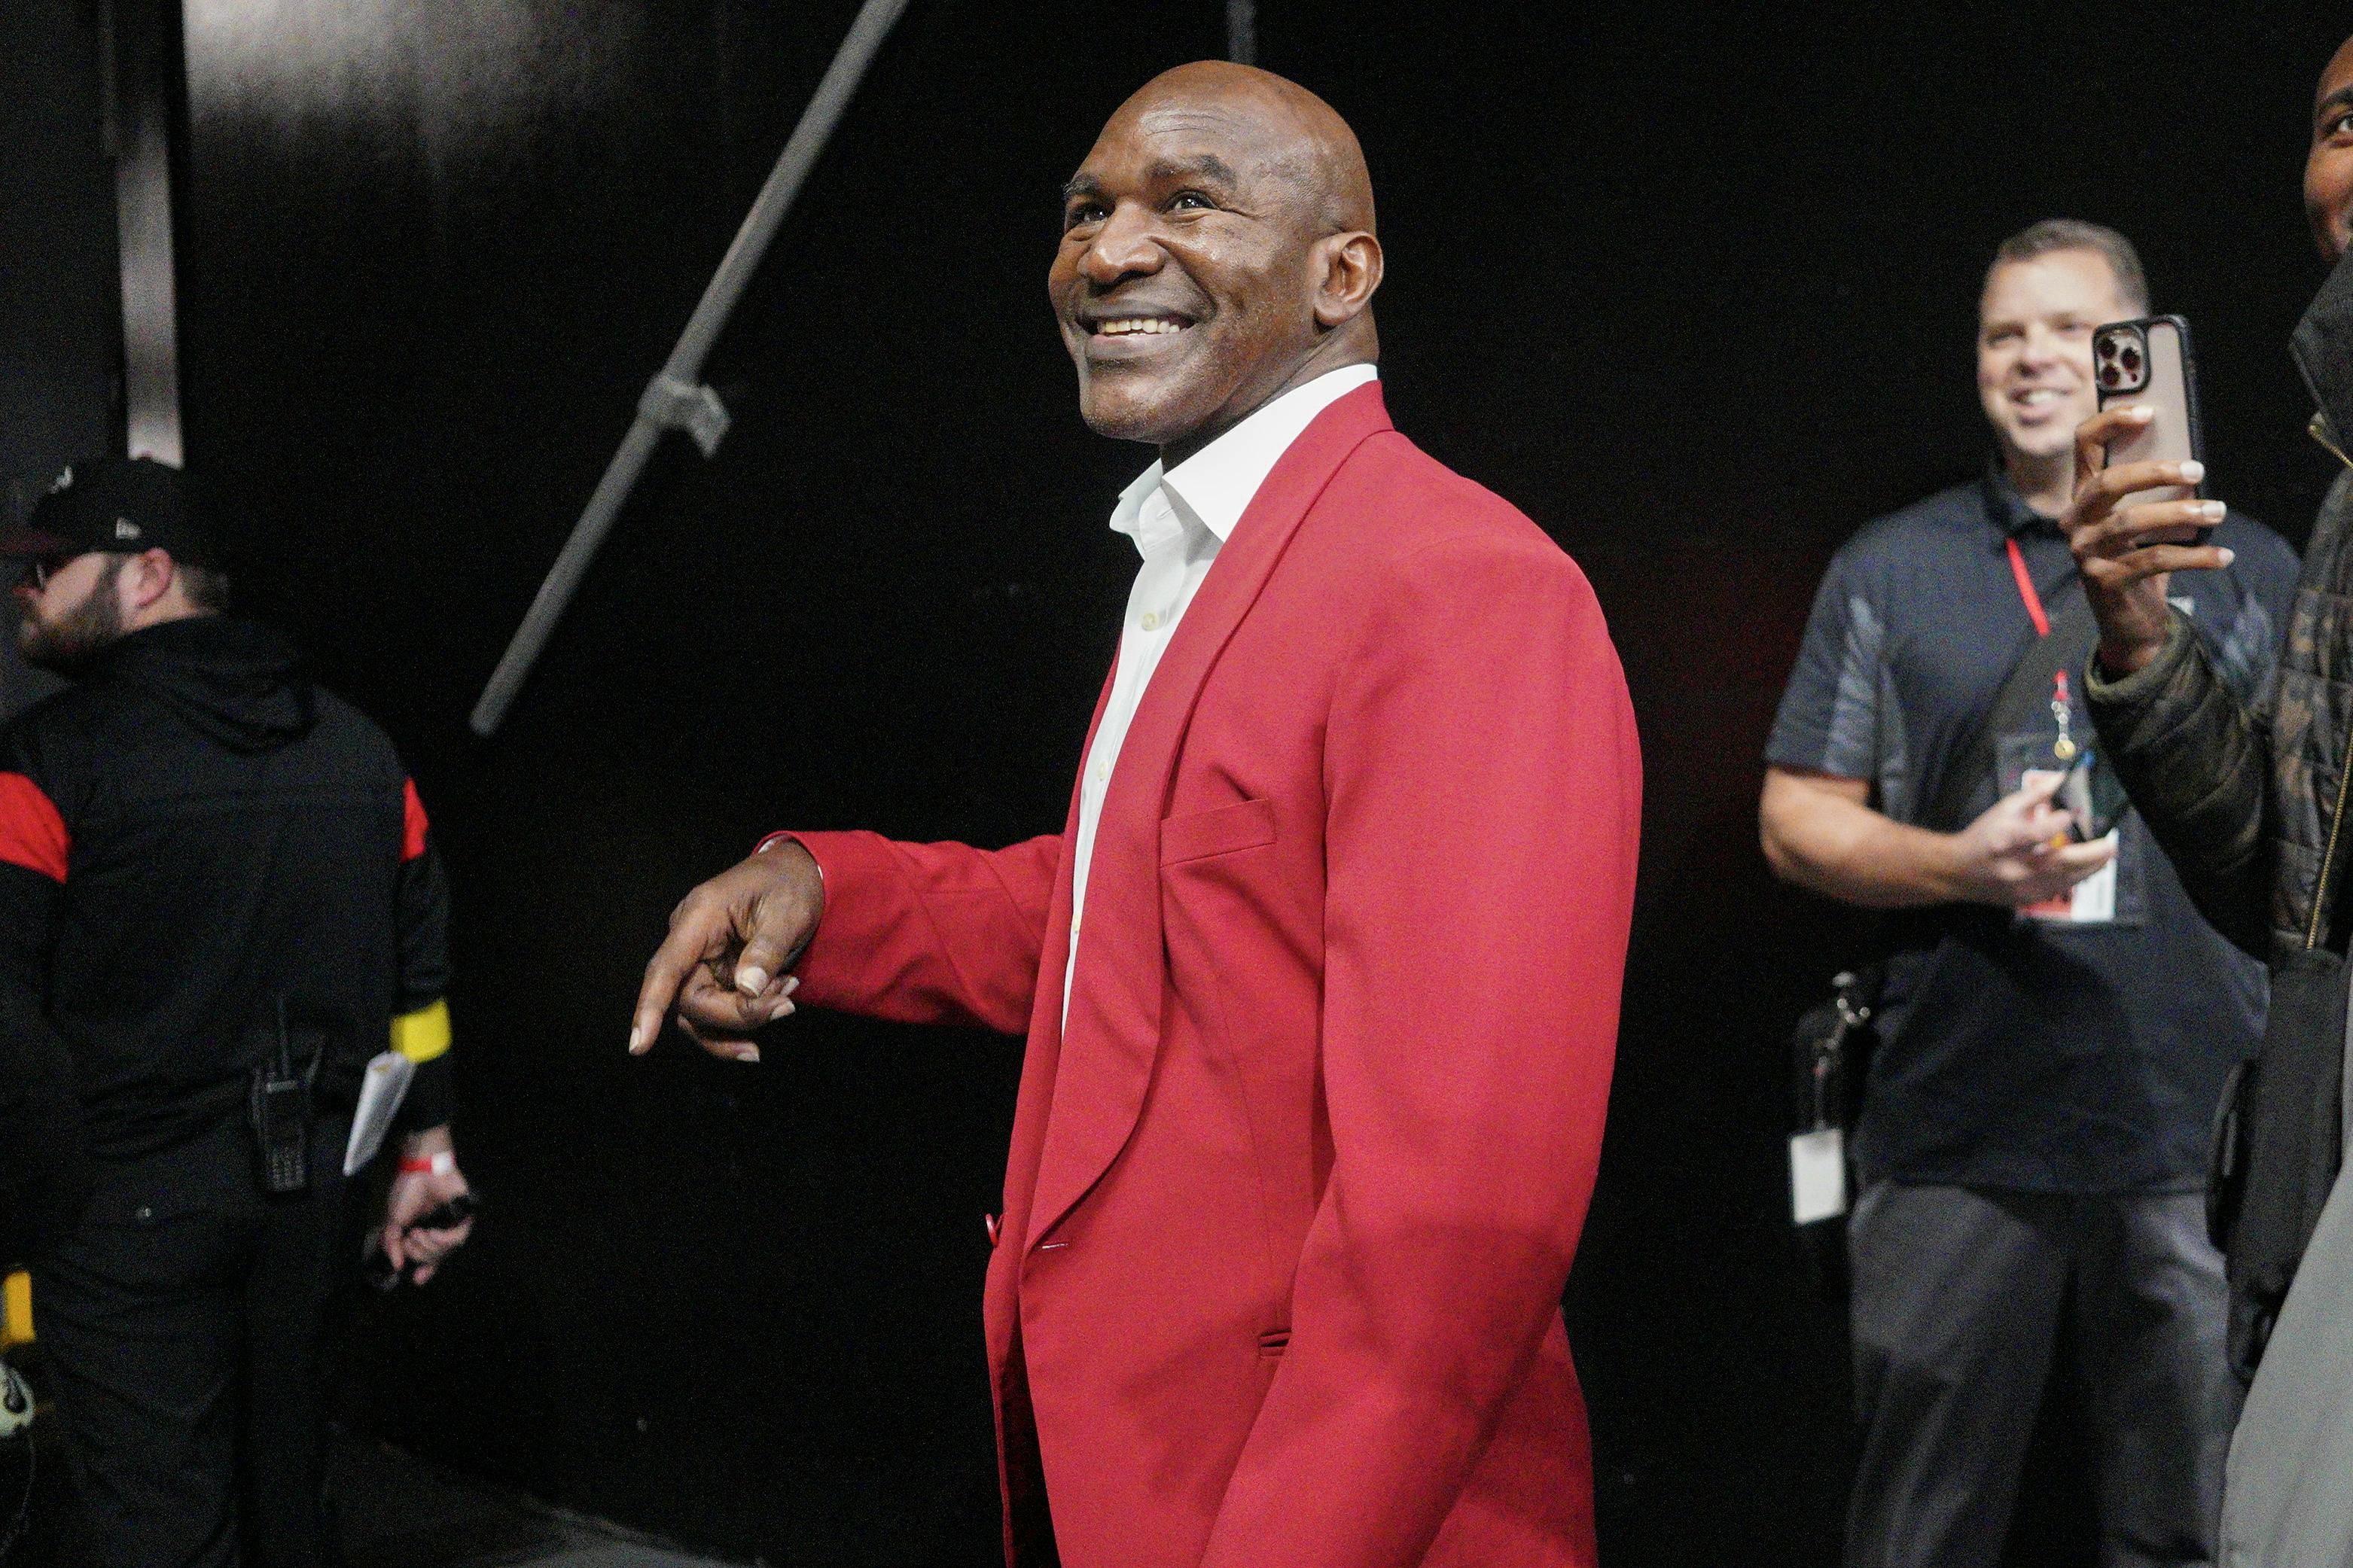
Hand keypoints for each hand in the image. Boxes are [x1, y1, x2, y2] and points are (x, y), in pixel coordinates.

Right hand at [379, 1129, 472, 1285]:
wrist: (421, 1170)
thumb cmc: (407, 1192)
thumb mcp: (393, 1222)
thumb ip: (393, 1244)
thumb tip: (396, 1265)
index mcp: (423, 1234)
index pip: (428, 1259)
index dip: (425, 1272)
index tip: (416, 1279)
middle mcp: (439, 1232)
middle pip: (434, 1259)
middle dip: (418, 1254)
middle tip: (409, 1239)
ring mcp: (452, 1225)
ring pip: (445, 1252)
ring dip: (428, 1246)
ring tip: (419, 1231)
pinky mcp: (465, 1217)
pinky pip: (458, 1240)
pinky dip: (442, 1240)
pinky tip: (432, 1232)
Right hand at [629, 839, 823, 1063]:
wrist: (796, 873)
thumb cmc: (788, 886)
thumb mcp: (788, 913)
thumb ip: (767, 950)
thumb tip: (747, 989)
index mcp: (700, 916)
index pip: (666, 968)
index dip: (649, 1007)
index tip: (639, 1046)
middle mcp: (690, 940)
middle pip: (690, 1000)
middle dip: (736, 1014)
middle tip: (786, 1004)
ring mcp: (699, 959)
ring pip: (699, 1013)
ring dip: (741, 1022)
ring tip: (786, 1004)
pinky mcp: (713, 974)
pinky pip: (714, 1010)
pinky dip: (742, 1018)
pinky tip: (775, 1007)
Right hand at [1946, 772, 2115, 907]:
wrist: (1958, 872)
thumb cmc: (1982, 837)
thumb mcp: (2003, 809)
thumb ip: (2033, 795)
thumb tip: (2060, 779)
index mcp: (2005, 840)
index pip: (2034, 833)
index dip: (2056, 823)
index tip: (2071, 814)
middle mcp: (2014, 866)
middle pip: (2058, 863)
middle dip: (2089, 854)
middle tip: (2109, 845)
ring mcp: (2021, 887)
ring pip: (2064, 880)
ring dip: (2089, 868)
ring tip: (2106, 856)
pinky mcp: (2026, 899)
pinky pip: (2059, 889)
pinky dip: (2076, 878)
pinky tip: (2087, 869)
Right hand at [2060, 404, 2232, 678]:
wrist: (2129, 623)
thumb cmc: (2139, 561)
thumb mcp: (2145, 523)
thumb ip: (2155, 494)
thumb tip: (2190, 467)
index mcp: (2082, 498)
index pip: (2084, 447)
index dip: (2110, 422)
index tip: (2149, 411)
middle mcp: (2075, 522)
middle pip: (2107, 484)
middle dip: (2155, 472)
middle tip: (2197, 470)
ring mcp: (2085, 553)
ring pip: (2132, 523)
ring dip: (2182, 514)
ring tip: (2218, 511)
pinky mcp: (2104, 581)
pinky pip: (2154, 560)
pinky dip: (2195, 557)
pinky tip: (2222, 555)